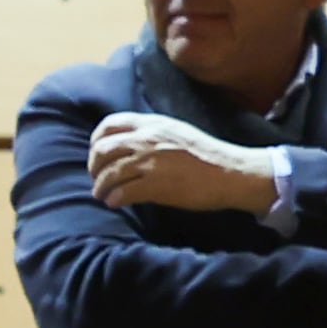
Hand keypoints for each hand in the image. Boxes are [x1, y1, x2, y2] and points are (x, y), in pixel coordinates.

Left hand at [86, 112, 283, 216]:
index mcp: (153, 124)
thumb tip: (125, 143)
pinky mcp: (156, 185)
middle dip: (94, 166)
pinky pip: (122, 193)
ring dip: (101, 187)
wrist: (233, 173)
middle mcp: (148, 139)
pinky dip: (114, 199)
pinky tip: (115, 203)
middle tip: (97, 178)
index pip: (109, 124)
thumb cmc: (207, 155)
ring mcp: (151, 162)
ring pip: (109, 173)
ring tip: (103, 195)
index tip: (97, 154)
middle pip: (102, 150)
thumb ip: (151, 133)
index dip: (97, 140)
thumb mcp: (177, 132)